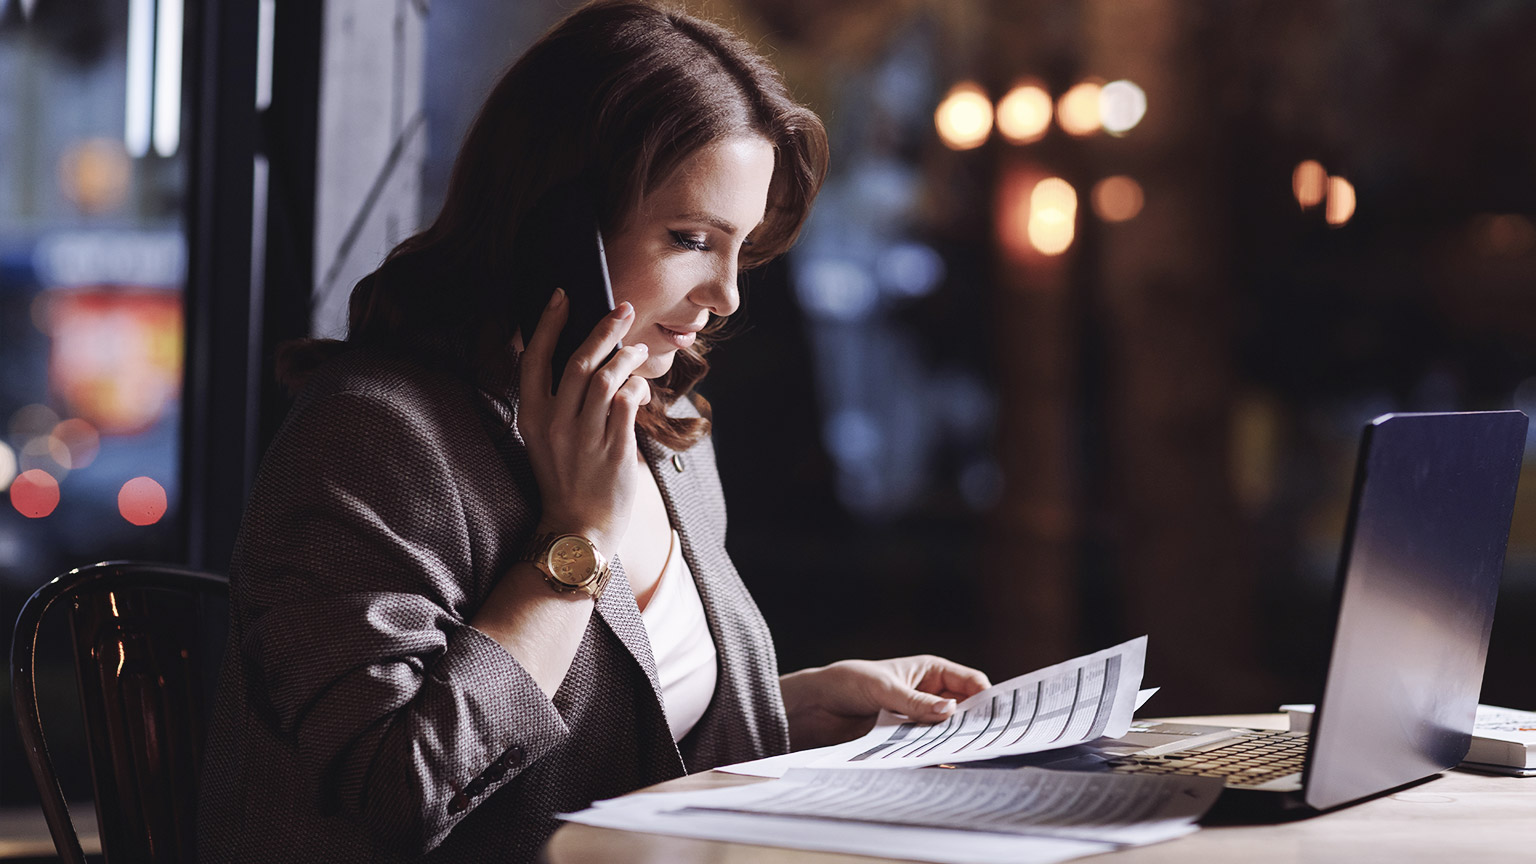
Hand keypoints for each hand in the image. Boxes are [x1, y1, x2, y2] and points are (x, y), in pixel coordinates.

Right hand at [517, 289, 651, 556]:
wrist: (579, 529)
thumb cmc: (567, 478)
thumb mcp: (548, 438)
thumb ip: (561, 400)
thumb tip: (586, 355)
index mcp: (531, 418)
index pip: (534, 360)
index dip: (548, 323)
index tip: (563, 295)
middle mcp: (554, 425)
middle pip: (578, 362)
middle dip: (603, 330)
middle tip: (622, 310)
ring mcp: (583, 438)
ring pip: (606, 378)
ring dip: (626, 357)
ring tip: (637, 350)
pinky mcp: (613, 449)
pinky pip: (628, 403)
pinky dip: (638, 389)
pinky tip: (642, 389)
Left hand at [778, 655, 990, 750]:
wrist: (816, 706)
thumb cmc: (849, 683)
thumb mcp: (884, 688)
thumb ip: (915, 702)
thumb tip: (950, 711)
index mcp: (931, 672)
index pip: (971, 683)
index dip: (987, 699)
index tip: (997, 719)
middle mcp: (930, 695)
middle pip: (965, 711)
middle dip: (975, 725)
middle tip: (985, 743)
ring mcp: (920, 718)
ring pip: (947, 731)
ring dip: (953, 742)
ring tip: (965, 757)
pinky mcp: (906, 738)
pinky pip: (927, 747)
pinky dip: (934, 754)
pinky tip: (939, 764)